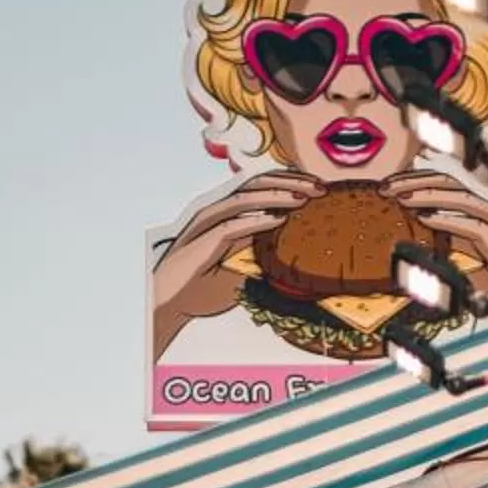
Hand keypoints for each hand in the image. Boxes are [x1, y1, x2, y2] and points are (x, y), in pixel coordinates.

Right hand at [150, 173, 317, 353]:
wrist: (169, 304)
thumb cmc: (199, 289)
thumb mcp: (240, 270)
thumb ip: (259, 256)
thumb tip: (289, 254)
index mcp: (226, 215)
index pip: (262, 188)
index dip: (290, 184)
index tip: (317, 188)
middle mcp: (217, 212)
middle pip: (257, 185)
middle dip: (290, 182)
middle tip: (319, 187)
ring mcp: (208, 223)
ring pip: (245, 199)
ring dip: (277, 196)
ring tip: (303, 198)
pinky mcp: (202, 241)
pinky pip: (231, 226)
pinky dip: (255, 221)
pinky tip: (277, 220)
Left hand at [393, 171, 487, 291]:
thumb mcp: (471, 264)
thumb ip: (454, 249)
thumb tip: (426, 242)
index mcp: (485, 214)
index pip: (448, 188)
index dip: (419, 184)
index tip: (392, 188)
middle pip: (452, 185)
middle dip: (418, 182)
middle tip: (388, 187)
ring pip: (461, 199)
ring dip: (428, 196)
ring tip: (402, 198)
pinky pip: (472, 226)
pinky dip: (449, 221)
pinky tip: (426, 219)